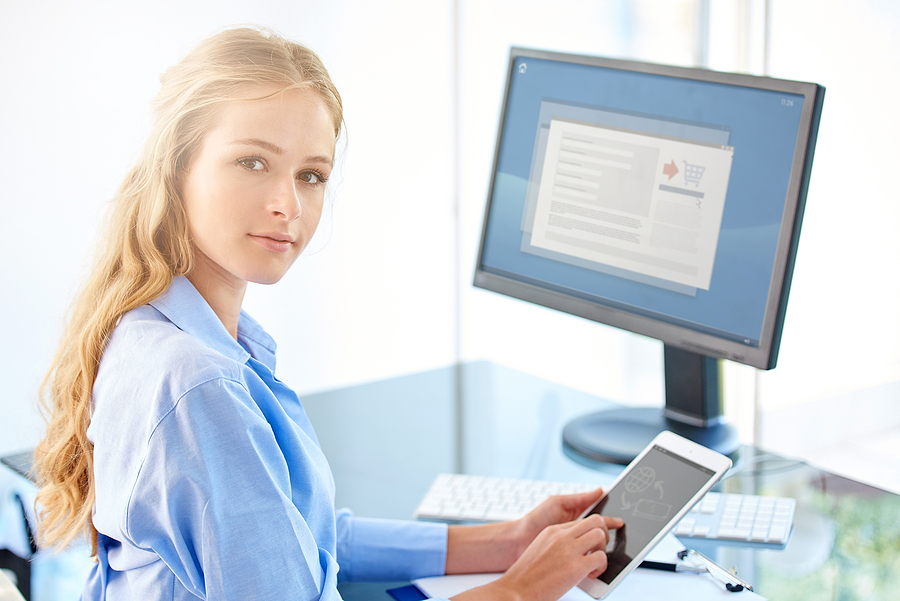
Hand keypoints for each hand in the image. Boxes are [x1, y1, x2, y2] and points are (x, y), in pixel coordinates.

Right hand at [453, 513, 620, 600]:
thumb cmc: (526, 575)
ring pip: (600, 535)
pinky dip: (601, 567)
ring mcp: (569, 550)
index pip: (582, 520)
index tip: (597, 539)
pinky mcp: (575, 567)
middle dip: (603, 534)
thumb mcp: (540, 549)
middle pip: (595, 521)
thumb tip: (574, 547)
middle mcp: (561, 536)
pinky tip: (590, 574)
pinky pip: (601, 558)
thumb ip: (557, 544)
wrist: (516, 588)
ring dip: (603, 550)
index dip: (593, 530)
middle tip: (598, 549)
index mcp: (552, 531)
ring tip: (594, 563)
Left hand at [512, 487, 618, 562]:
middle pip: (600, 534)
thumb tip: (601, 490)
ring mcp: (575, 548)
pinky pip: (587, 561)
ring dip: (603, 549)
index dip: (611, 520)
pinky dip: (594, 562)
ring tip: (608, 547)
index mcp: (577, 518)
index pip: (599, 519)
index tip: (622, 522)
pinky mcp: (571, 561)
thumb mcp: (557, 503)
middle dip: (609, 534)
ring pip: (596, 548)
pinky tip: (598, 562)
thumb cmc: (536, 519)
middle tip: (619, 534)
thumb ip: (579, 498)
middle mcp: (577, 533)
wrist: (518, 541)